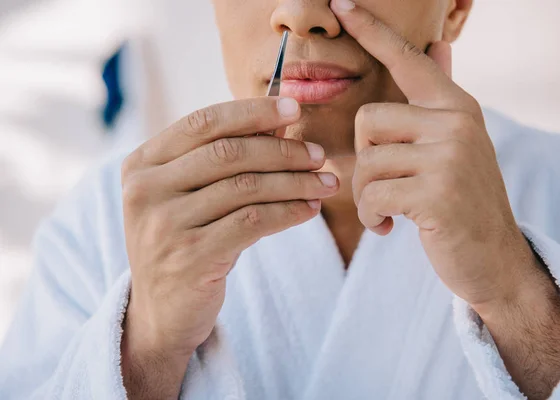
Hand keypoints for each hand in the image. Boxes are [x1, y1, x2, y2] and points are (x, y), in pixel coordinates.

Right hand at [120, 97, 338, 398]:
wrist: (161, 311)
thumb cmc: (184, 242)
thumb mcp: (188, 196)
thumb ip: (221, 160)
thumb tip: (280, 123)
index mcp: (142, 164)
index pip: (204, 122)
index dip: (253, 111)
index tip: (293, 109)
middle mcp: (145, 190)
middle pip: (229, 152)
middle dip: (283, 150)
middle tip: (319, 153)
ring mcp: (165, 225)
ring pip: (247, 187)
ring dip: (295, 181)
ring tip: (326, 182)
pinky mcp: (191, 257)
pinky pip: (254, 222)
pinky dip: (289, 212)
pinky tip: (309, 209)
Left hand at [331, 0, 537, 308]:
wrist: (494, 258)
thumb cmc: (461, 202)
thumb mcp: (456, 145)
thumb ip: (439, 99)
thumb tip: (438, 45)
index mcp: (456, 107)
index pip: (408, 59)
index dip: (371, 30)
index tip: (340, 0)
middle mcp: (456, 122)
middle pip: (368, 120)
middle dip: (364, 160)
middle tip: (384, 186)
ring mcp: (449, 156)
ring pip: (367, 161)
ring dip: (367, 195)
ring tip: (388, 210)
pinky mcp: (437, 193)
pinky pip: (373, 194)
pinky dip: (371, 216)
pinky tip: (388, 227)